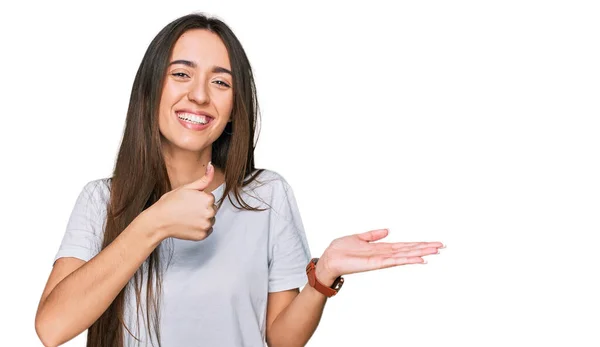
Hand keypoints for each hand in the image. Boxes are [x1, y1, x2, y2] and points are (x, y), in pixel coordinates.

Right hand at [149, 161, 217, 241]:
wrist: (159, 220)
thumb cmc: (170, 203)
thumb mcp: (187, 187)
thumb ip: (203, 179)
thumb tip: (212, 166)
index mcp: (207, 198)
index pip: (210, 198)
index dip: (199, 199)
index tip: (189, 201)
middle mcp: (210, 212)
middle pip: (212, 209)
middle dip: (202, 209)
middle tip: (187, 210)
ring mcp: (206, 224)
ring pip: (210, 220)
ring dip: (202, 219)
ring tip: (187, 217)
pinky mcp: (203, 235)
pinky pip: (207, 230)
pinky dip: (199, 229)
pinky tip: (189, 225)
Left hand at [315, 229, 443, 284]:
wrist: (329, 259)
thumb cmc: (340, 250)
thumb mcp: (358, 237)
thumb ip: (373, 235)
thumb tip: (387, 230)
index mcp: (381, 248)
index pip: (403, 246)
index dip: (418, 244)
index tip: (432, 243)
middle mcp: (384, 254)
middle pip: (408, 250)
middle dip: (425, 248)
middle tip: (442, 246)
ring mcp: (381, 259)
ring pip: (405, 255)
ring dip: (420, 253)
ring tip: (435, 251)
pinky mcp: (376, 263)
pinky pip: (395, 261)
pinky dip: (407, 260)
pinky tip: (419, 259)